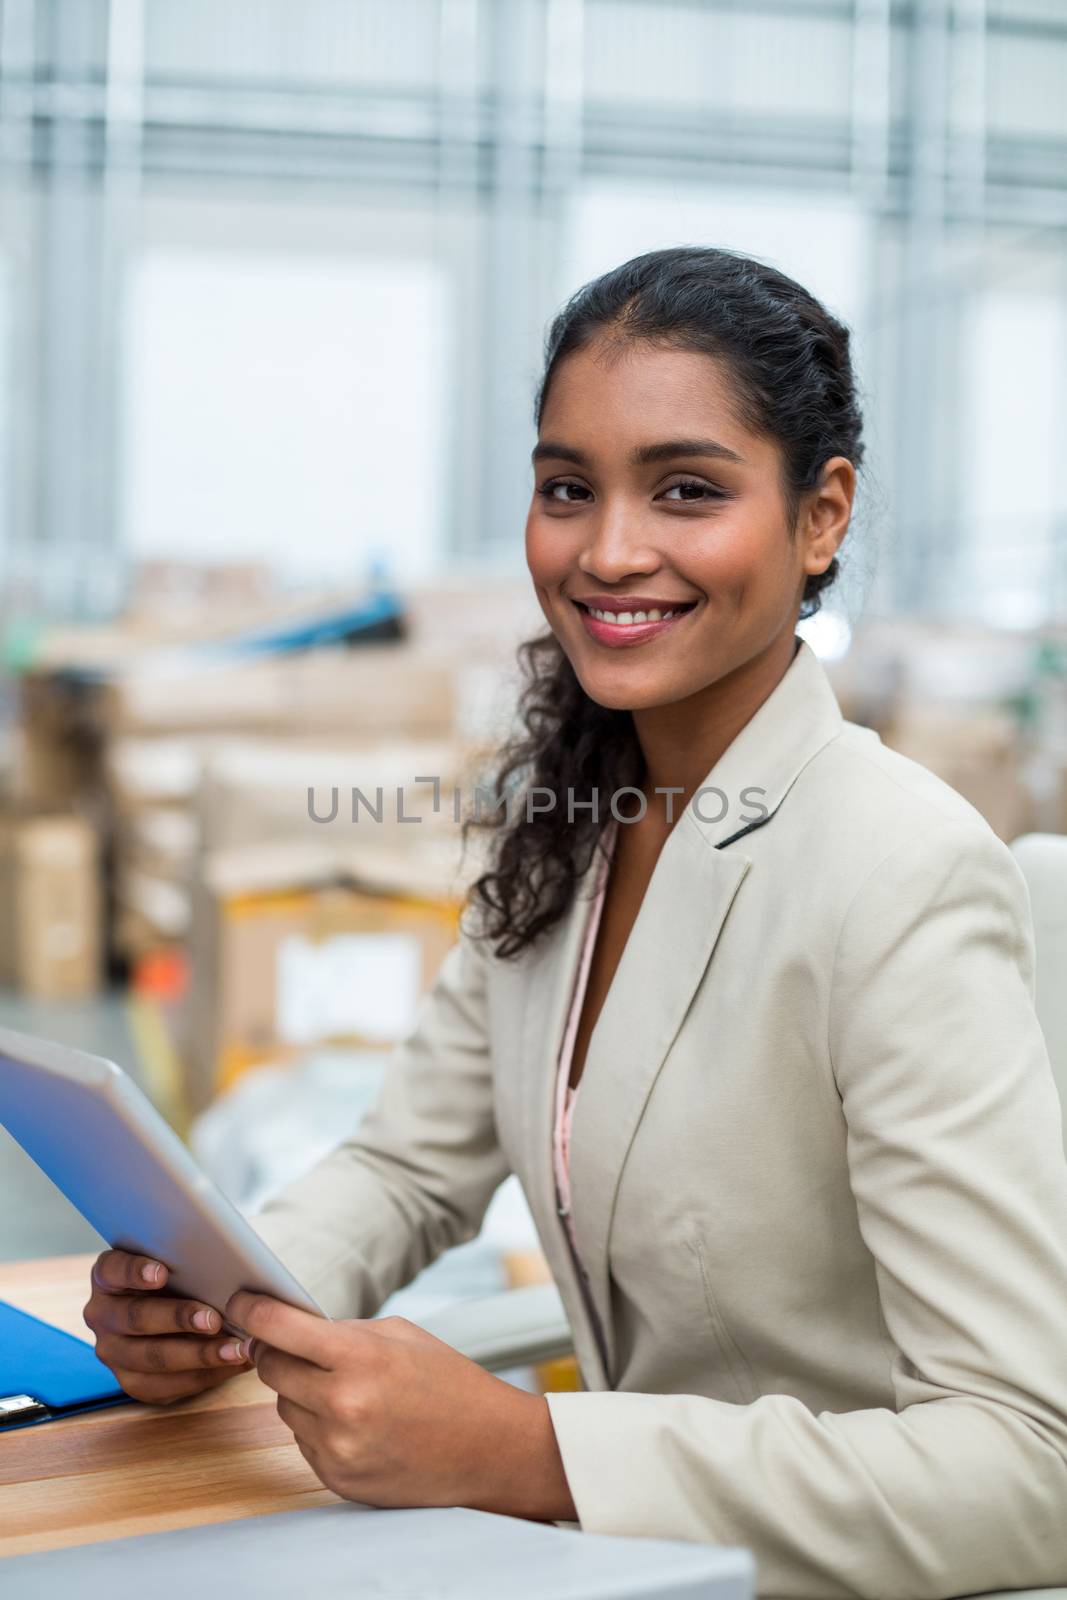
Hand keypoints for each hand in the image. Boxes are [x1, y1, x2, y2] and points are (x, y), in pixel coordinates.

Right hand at [83, 1249, 254, 1403]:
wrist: (169, 1315)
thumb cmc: (178, 1279)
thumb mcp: (175, 1264)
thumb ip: (185, 1263)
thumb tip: (228, 1268)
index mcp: (107, 1277)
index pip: (113, 1270)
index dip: (135, 1272)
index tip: (162, 1273)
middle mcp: (102, 1315)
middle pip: (136, 1318)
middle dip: (178, 1319)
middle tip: (213, 1319)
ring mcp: (113, 1352)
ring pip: (152, 1358)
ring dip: (198, 1355)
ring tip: (234, 1349)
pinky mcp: (131, 1382)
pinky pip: (165, 1386)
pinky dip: (203, 1376)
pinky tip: (232, 1365)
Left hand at [225, 1289, 577, 1520]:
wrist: (489, 1449)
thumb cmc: (448, 1382)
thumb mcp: (400, 1335)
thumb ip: (342, 1331)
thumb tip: (289, 1327)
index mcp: (360, 1357)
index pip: (279, 1328)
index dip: (251, 1309)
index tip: (238, 1300)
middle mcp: (342, 1405)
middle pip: (270, 1369)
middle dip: (275, 1352)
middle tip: (289, 1344)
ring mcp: (337, 1448)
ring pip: (284, 1407)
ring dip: (300, 1393)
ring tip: (344, 1389)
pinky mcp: (337, 1479)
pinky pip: (303, 1442)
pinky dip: (318, 1427)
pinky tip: (355, 1422)